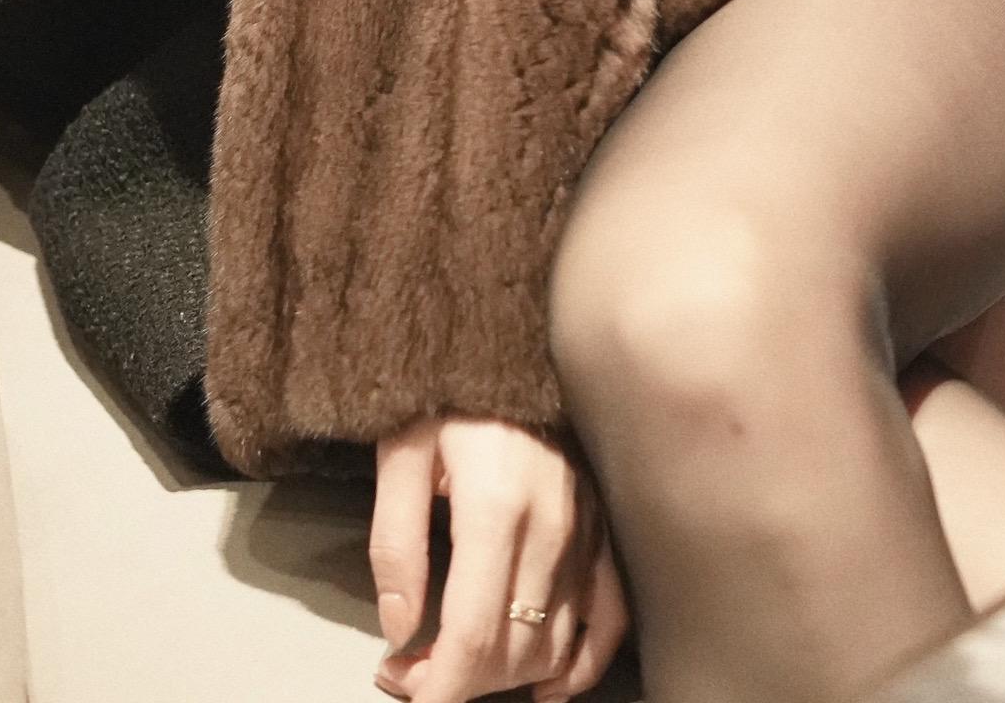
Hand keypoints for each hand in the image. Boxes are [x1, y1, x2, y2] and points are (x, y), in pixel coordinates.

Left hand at [372, 415, 626, 702]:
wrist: (501, 337)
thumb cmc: (445, 391)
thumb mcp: (400, 454)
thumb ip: (395, 544)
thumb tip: (399, 629)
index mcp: (496, 506)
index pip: (474, 632)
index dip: (440, 684)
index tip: (409, 697)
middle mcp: (552, 526)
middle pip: (514, 648)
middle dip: (459, 679)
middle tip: (412, 671)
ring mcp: (586, 530)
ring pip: (556, 643)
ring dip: (507, 676)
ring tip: (457, 668)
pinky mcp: (603, 528)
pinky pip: (609, 618)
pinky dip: (581, 663)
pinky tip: (548, 684)